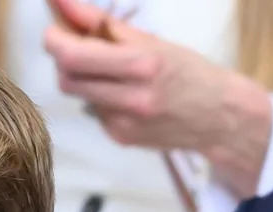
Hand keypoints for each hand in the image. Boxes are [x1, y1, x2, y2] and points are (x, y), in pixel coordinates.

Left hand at [43, 0, 271, 193]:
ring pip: (78, 95)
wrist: (219, 117)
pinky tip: (122, 94)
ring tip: (104, 68)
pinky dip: (98, 97)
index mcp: (144, 64)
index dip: (55, 41)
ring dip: (81, 77)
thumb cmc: (188, 72)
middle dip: (61, 60)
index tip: (53, 29)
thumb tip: (63, 4)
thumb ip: (104, 24)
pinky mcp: (120, 138)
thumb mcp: (152, 41)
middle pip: (67, 79)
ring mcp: (124, 123)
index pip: (74, 56)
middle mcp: (132, 97)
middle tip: (70, 45)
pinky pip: (94, 112)